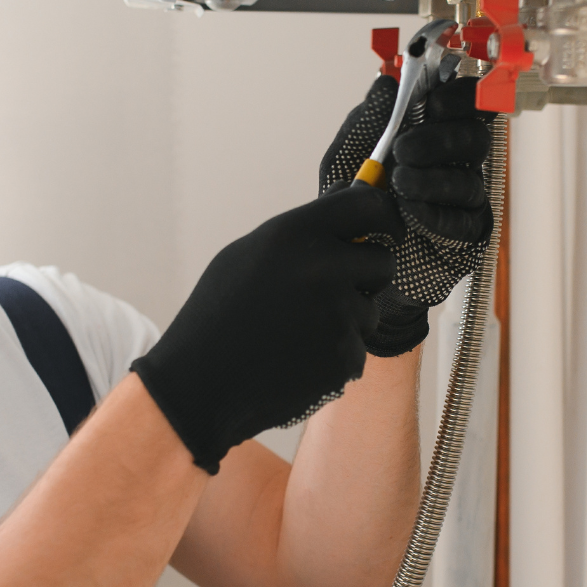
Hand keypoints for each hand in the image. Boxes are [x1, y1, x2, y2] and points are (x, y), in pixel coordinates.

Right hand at [131, 188, 402, 473]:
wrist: (200, 383)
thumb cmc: (220, 315)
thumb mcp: (248, 255)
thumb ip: (302, 232)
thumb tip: (345, 203)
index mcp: (296, 234)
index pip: (368, 205)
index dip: (383, 216)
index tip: (385, 229)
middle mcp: (323, 268)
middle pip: (382, 261)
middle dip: (367, 275)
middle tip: (336, 290)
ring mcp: (338, 315)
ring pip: (370, 312)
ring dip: (347, 321)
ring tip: (296, 333)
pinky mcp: (344, 357)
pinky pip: (356, 350)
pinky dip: (334, 357)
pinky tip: (296, 360)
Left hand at [318, 74, 494, 355]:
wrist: (350, 262)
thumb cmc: (352, 206)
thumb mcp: (346, 157)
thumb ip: (365, 120)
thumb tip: (386, 83)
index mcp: (431, 133)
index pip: (464, 102)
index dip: (458, 96)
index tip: (433, 103)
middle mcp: (454, 162)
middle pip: (475, 135)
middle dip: (440, 138)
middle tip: (404, 150)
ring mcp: (464, 198)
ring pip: (470, 177)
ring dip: (433, 177)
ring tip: (399, 184)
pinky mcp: (467, 233)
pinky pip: (467, 218)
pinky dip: (439, 213)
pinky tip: (413, 212)